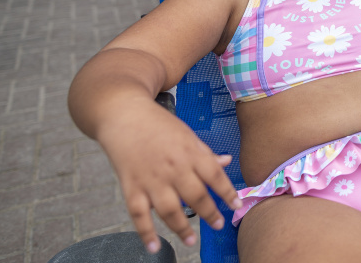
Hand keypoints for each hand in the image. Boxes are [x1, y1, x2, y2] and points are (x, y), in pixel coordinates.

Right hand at [97, 100, 241, 253]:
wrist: (124, 114)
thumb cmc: (159, 125)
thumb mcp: (187, 134)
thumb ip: (205, 153)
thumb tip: (227, 161)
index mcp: (190, 152)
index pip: (214, 175)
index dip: (227, 192)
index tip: (236, 205)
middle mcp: (172, 167)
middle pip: (195, 195)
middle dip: (209, 213)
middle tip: (218, 225)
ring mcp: (151, 179)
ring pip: (169, 209)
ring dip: (181, 228)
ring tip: (191, 241)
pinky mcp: (130, 186)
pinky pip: (138, 214)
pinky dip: (145, 233)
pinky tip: (154, 247)